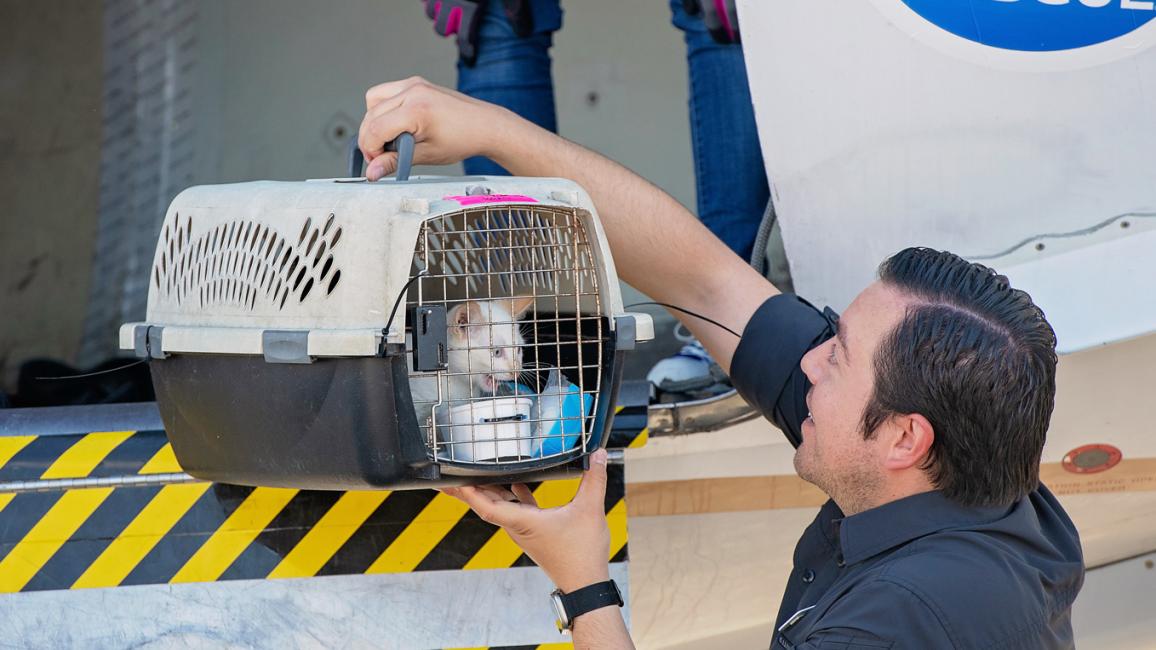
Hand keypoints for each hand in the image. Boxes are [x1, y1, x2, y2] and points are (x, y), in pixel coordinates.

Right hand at [358, 77, 512, 179]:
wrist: (484, 125)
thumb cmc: (463, 139)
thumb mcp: (426, 155)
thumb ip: (395, 162)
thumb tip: (372, 171)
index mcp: (417, 109)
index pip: (376, 129)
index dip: (371, 150)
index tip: (377, 163)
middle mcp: (413, 91)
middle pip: (371, 116)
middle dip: (371, 139)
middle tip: (383, 156)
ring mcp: (413, 84)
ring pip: (373, 101)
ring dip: (374, 122)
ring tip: (391, 140)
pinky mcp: (415, 83)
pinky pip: (385, 93)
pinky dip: (383, 109)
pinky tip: (396, 124)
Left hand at [441, 449, 611, 592]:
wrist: (585, 584)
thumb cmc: (582, 555)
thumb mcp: (590, 510)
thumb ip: (594, 479)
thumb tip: (597, 455)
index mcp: (524, 522)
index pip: (487, 506)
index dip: (469, 492)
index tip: (453, 479)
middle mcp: (518, 527)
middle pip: (485, 505)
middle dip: (466, 489)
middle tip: (448, 476)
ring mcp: (524, 531)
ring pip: (499, 507)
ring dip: (487, 491)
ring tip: (474, 474)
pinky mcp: (533, 532)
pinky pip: (516, 510)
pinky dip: (512, 496)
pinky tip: (517, 483)